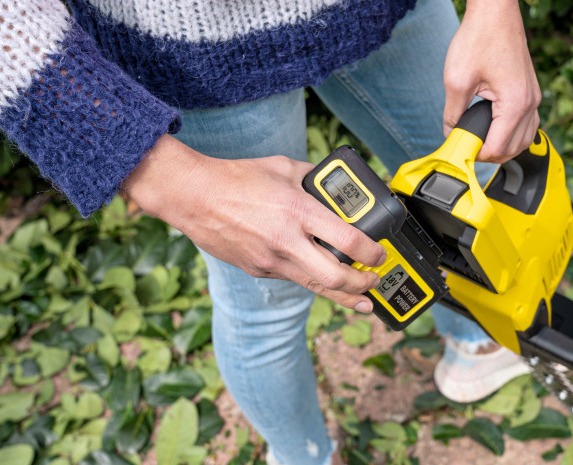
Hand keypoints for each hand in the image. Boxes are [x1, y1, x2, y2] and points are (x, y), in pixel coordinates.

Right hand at [125, 135, 386, 311]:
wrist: (192, 196)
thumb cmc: (237, 178)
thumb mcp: (284, 167)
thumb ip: (313, 178)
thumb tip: (334, 186)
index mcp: (298, 212)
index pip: (348, 241)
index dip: (372, 254)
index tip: (380, 255)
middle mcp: (287, 241)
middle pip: (336, 278)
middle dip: (362, 285)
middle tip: (375, 282)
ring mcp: (270, 260)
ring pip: (315, 287)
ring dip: (342, 295)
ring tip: (363, 299)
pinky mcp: (258, 269)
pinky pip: (292, 277)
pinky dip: (310, 278)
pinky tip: (321, 277)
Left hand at [442, 0, 540, 163]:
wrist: (495, 12)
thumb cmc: (479, 37)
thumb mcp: (456, 80)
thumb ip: (452, 113)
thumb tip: (451, 132)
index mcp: (514, 103)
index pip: (498, 147)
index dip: (477, 155)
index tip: (460, 153)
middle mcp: (530, 102)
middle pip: (514, 148)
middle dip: (491, 154)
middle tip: (468, 150)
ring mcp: (533, 96)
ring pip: (525, 138)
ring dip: (504, 147)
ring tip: (480, 143)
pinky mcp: (530, 90)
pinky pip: (527, 123)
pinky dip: (513, 133)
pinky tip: (495, 130)